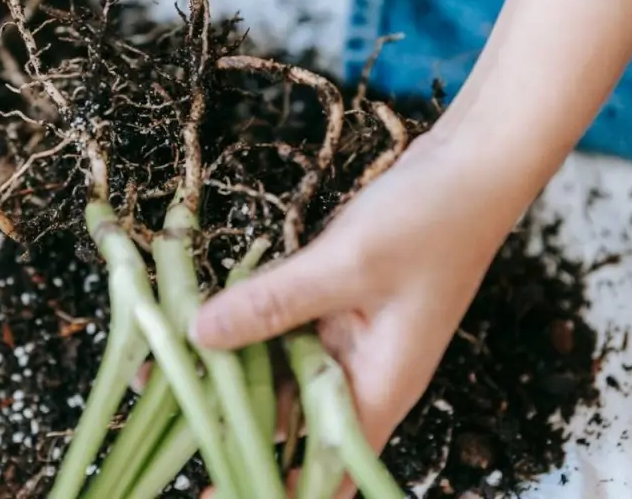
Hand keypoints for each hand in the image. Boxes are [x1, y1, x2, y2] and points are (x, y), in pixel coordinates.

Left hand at [192, 132, 525, 496]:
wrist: (472, 166)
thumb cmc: (430, 221)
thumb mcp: (345, 265)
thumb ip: (272, 303)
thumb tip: (198, 337)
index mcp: (380, 386)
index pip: (324, 466)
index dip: (268, 485)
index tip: (213, 494)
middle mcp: (363, 372)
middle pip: (288, 416)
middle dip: (227, 412)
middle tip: (159, 402)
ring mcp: (350, 337)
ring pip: (278, 367)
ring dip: (228, 361)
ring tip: (162, 361)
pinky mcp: (338, 304)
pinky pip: (284, 326)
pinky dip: (247, 320)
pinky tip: (203, 312)